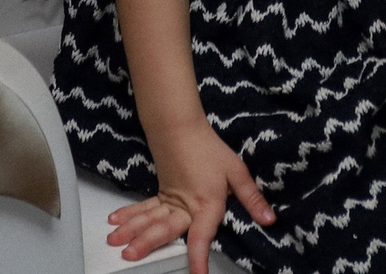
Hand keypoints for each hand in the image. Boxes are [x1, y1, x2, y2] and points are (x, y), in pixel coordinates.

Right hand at [110, 120, 273, 273]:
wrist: (181, 127)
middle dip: (147, 242)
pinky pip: (144, 208)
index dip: (199, 257)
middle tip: (131, 254)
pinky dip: (129, 216)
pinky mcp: (161, 194)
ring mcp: (169, 200)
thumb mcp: (236, 171)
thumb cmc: (210, 149)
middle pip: (165, 226)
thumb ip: (251, 198)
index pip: (202, 234)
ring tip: (116, 242)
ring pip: (149, 218)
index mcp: (206, 203)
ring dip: (132, 230)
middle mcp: (184, 205)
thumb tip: (269, 219)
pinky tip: (116, 223)